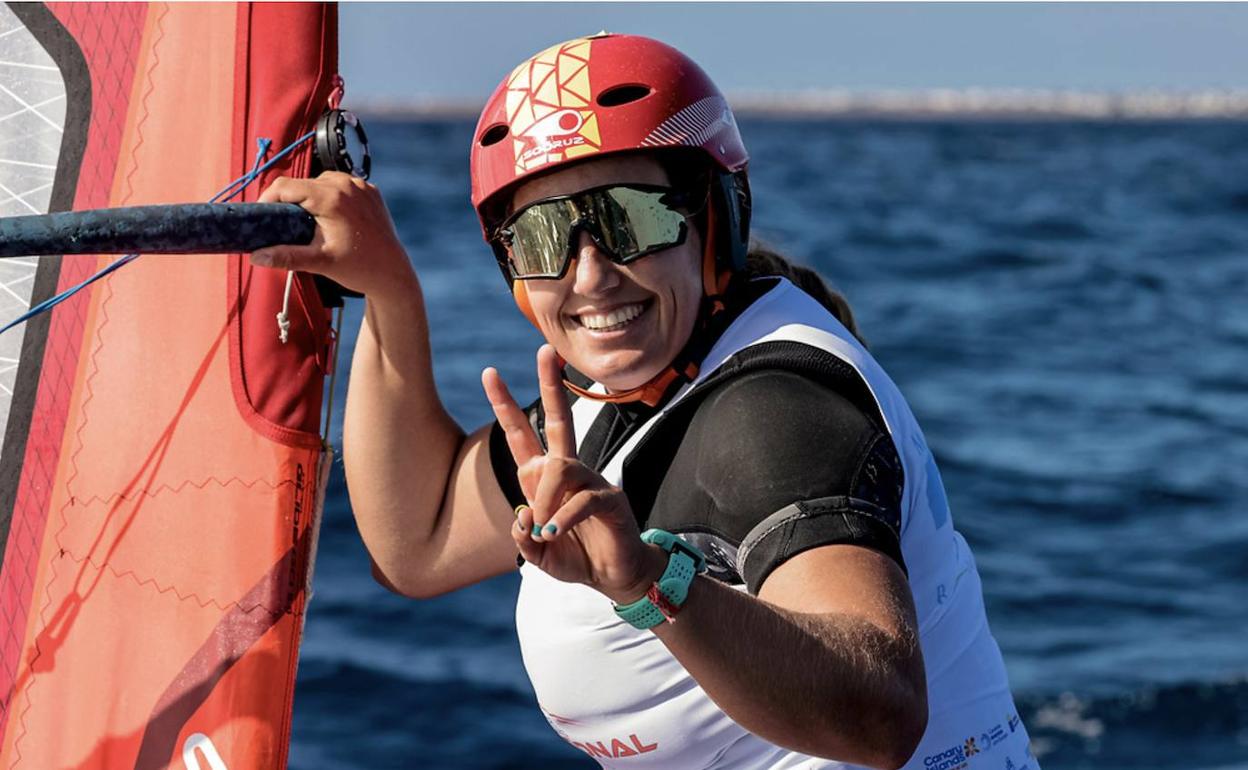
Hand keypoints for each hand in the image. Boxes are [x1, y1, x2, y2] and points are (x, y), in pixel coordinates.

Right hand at [250, 171, 413, 298]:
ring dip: (310, 197)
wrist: (393, 274)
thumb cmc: (358, 269)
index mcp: (331, 197)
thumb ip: (285, 256)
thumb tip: (255, 257)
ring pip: (321, 182)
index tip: (261, 215)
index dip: (268, 198)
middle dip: (289, 201)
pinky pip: (341, 186)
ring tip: (307, 222)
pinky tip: (330, 217)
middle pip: (303, 184)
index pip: (286, 186)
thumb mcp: (319, 262)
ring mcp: (361, 185)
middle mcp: (346, 184)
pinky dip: (331, 197)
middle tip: (282, 224)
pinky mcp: (370, 190)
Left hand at [482, 345, 665, 603]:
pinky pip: (582, 499)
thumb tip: (523, 515)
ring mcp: (591, 480)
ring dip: (546, 498)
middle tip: (544, 350)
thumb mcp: (538, 554)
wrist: (615, 578)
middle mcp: (568, 471)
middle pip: (557, 419)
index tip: (489, 373)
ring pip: (561, 468)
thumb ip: (523, 537)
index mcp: (544, 478)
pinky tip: (555, 533)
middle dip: (549, 385)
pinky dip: (564, 517)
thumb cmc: (576, 558)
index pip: (521, 435)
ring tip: (544, 530)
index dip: (505, 405)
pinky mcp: (610, 498)